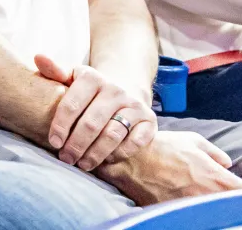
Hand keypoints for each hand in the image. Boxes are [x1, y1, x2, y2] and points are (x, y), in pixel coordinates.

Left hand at [35, 54, 156, 170]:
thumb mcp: (71, 77)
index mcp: (91, 77)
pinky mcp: (149, 121)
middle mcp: (115, 89)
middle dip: (76, 145)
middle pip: (91, 123)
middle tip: (66, 158)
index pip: (71, 104)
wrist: (124, 89)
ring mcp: (134, 105)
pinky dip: (119, 154)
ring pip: (112, 135)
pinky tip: (105, 160)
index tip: (53, 142)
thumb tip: (38, 57)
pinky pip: (135, 142)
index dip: (60, 126)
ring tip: (82, 164)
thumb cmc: (87, 90)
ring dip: (95, 154)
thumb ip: (54, 70)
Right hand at [95, 130, 241, 205]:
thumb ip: (214, 153)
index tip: (233, 187)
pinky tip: (179, 199)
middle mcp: (208, 197)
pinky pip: (190, 215)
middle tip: (212, 189)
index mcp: (217, 178)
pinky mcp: (174, 215)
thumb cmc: (159, 147)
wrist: (126, 159)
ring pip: (211, 213)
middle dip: (224, 198)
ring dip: (207, 204)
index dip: (238, 190)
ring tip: (193, 193)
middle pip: (229, 206)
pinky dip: (189, 210)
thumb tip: (226, 163)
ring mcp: (192, 209)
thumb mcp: (190, 140)